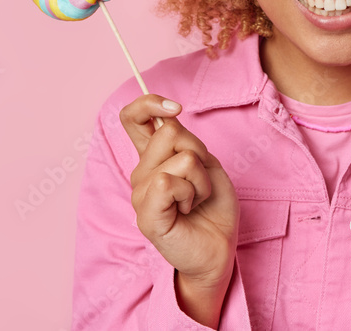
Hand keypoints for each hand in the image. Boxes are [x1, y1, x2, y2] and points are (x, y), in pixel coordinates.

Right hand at [120, 94, 238, 288]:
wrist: (219, 247)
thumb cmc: (213, 207)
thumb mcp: (207, 164)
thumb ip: (186, 141)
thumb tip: (169, 119)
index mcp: (153, 159)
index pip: (132, 118)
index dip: (149, 103)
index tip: (175, 107)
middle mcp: (141, 173)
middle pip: (169, 131)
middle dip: (199, 152)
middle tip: (199, 182)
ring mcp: (140, 193)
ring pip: (180, 157)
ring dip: (201, 178)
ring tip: (195, 199)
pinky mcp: (146, 213)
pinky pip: (169, 181)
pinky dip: (191, 193)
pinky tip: (187, 210)